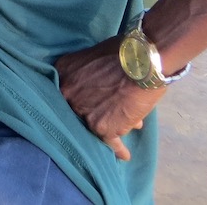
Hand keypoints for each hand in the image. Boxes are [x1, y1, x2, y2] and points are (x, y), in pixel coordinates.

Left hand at [55, 38, 165, 160]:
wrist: (143, 61)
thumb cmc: (123, 53)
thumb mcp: (94, 57)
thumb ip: (90, 75)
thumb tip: (99, 92)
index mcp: (63, 73)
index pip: (66, 91)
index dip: (78, 96)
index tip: (84, 101)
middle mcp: (67, 94)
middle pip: (77, 108)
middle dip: (92, 110)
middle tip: (102, 112)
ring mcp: (82, 112)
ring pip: (95, 124)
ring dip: (112, 124)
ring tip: (122, 126)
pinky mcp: (101, 127)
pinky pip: (110, 142)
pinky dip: (118, 149)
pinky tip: (124, 154)